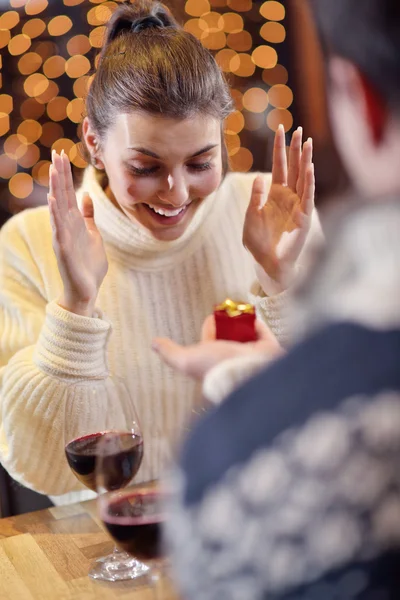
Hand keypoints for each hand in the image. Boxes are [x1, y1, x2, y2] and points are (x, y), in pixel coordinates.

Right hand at [48, 150, 107, 315]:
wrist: (87, 290)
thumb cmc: (89, 265)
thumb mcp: (93, 235)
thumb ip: (89, 217)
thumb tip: (86, 196)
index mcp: (74, 222)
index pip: (68, 193)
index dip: (66, 174)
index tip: (63, 155)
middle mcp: (66, 226)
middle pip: (62, 195)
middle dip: (60, 175)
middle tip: (56, 153)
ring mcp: (63, 237)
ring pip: (58, 209)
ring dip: (56, 189)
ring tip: (53, 171)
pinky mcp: (64, 249)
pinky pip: (59, 229)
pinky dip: (56, 214)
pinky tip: (53, 200)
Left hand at [152, 315, 281, 379]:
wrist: (247, 372)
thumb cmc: (216, 367)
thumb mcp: (187, 360)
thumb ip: (170, 353)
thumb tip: (153, 343)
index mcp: (215, 361)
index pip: (211, 340)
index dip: (210, 328)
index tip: (212, 316)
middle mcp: (234, 358)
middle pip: (229, 336)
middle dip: (228, 324)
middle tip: (227, 309)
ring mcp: (253, 355)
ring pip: (247, 334)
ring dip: (243, 321)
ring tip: (240, 309)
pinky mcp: (270, 349)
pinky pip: (263, 332)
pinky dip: (258, 323)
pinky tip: (252, 313)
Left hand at [243, 125, 314, 285]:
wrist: (268, 264)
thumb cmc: (258, 243)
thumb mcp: (252, 217)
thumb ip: (255, 197)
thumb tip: (259, 176)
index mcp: (274, 194)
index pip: (278, 166)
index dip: (279, 148)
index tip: (279, 129)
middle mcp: (288, 196)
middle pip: (293, 167)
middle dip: (295, 148)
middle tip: (298, 129)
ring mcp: (298, 205)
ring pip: (303, 177)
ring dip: (305, 160)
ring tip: (307, 141)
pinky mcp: (304, 217)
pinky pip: (308, 197)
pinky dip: (309, 182)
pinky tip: (309, 168)